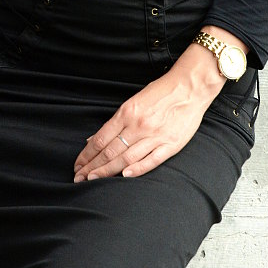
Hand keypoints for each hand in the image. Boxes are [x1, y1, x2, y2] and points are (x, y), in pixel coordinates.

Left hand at [73, 47, 225, 180]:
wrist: (189, 87)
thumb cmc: (160, 92)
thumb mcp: (134, 101)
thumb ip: (115, 121)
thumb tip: (94, 138)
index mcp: (127, 112)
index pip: (101, 138)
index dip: (87, 154)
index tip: (78, 165)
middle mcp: (138, 125)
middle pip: (110, 150)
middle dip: (92, 166)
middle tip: (79, 178)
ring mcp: (154, 135)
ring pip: (126, 158)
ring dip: (108, 171)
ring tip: (93, 180)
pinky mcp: (170, 144)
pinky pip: (151, 160)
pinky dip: (137, 169)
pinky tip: (124, 176)